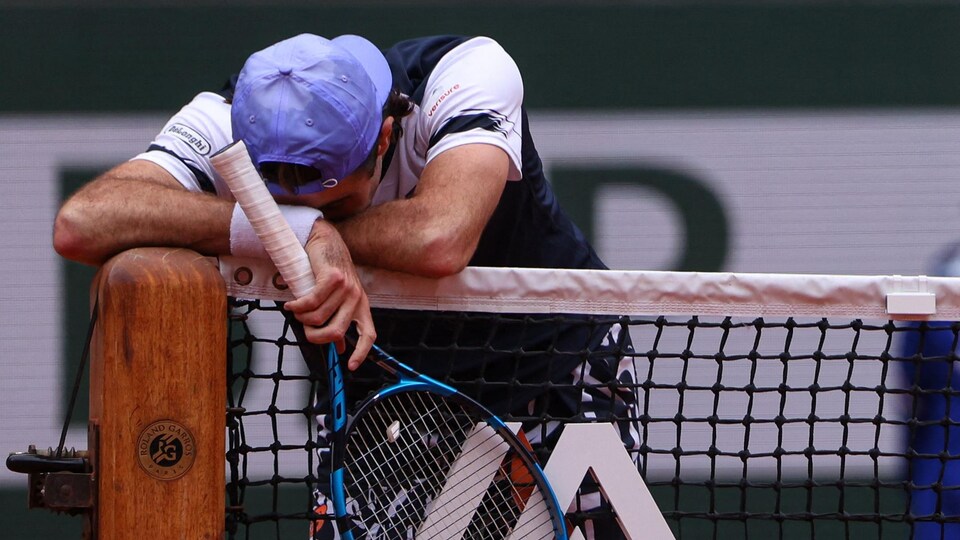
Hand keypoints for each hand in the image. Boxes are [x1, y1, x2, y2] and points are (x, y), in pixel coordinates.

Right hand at [282, 220, 375, 369]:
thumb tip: (338, 346)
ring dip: (301, 318)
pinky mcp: (333, 277)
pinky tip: (291, 304)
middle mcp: (356, 298)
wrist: (324, 239)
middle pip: (336, 332)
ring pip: (318, 317)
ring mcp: (346, 287)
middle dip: (315, 337)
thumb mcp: (337, 297)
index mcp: (360, 305)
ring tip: (296, 310)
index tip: (350, 366)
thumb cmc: (328, 269)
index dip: (361, 352)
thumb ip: (338, 319)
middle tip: (304, 330)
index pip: (369, 334)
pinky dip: (297, 306)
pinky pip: (311, 302)